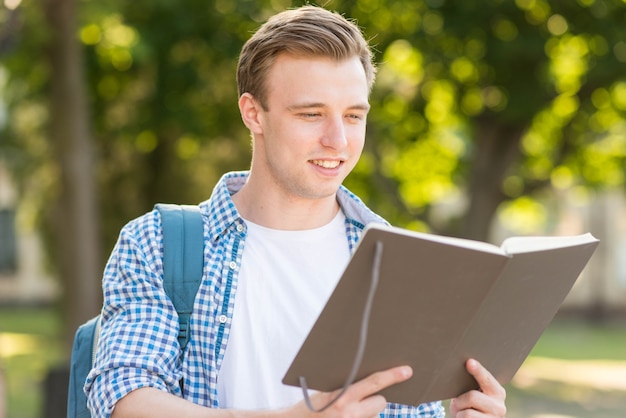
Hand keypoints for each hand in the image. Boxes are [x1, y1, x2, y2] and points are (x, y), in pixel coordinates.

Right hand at [287, 365, 412, 417]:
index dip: (392, 375)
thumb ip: (347, 386)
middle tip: (361, 399)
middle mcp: (349, 412)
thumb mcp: (327, 391)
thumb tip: (369, 380)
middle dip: (375, 399)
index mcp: (342, 396)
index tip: (406, 371)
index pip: (374, 382)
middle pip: (380, 402)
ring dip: (367, 413)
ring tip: (346, 413)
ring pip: (374, 416)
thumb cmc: (310, 406)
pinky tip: (348, 417)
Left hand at [449, 359, 505, 416]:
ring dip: (459, 412)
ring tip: (462, 412)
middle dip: (459, 400)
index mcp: (497, 391)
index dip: (477, 370)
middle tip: (457, 402)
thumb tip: (461, 371)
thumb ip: (471, 385)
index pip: (486, 378)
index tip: (469, 362)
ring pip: (467, 412)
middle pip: (472, 397)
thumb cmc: (469, 406)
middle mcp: (500, 406)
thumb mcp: (471, 394)